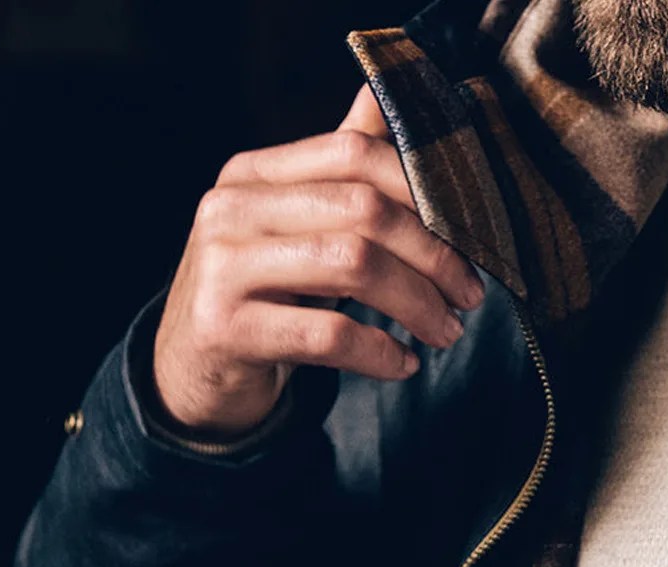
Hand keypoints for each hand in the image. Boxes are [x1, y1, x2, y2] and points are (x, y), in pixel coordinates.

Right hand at [153, 85, 485, 436]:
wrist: (195, 368)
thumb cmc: (266, 291)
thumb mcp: (298, 224)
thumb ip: (339, 169)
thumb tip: (383, 97)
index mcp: (254, 172)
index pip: (355, 152)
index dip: (426, 192)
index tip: (472, 236)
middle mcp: (231, 208)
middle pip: (364, 210)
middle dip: (435, 255)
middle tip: (470, 295)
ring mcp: (222, 266)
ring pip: (354, 265)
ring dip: (418, 304)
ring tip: (447, 330)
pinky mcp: (226, 328)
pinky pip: (329, 334)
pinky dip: (380, 352)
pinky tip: (402, 364)